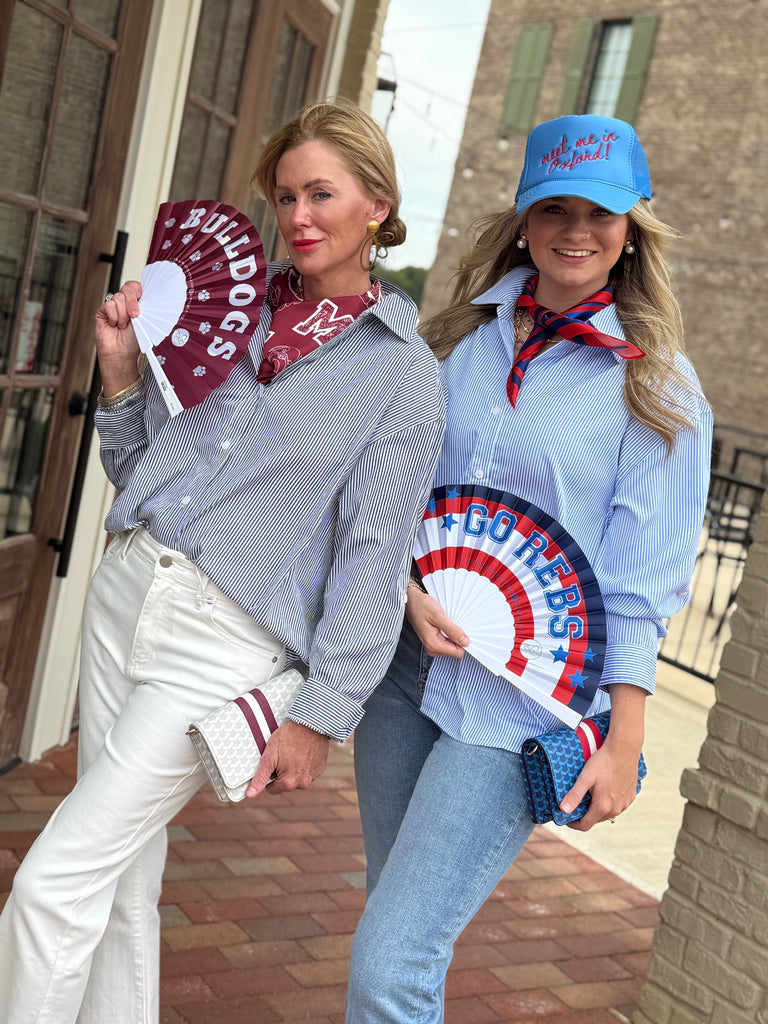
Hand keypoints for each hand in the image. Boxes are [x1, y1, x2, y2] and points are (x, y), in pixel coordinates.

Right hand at [96, 281, 142, 395]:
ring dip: (123, 315)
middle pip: (128, 288)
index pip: (137, 287)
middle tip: (135, 316)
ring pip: (118, 298)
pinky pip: (109, 305)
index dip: (139, 290)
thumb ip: (146, 308)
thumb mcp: (146, 322)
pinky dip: (114, 317)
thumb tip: (150, 297)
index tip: (142, 298)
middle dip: (132, 302)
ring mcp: (113, 306)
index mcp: (138, 304)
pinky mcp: (102, 311)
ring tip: (123, 326)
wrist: (122, 355)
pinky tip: (114, 325)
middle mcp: (125, 303)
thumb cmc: (135, 342)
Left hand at [245, 720, 329, 797]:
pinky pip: (309, 771)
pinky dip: (305, 764)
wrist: (311, 724)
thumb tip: (249, 794)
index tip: (274, 761)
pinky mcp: (320, 768)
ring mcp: (313, 776)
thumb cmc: (289, 737)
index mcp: (288, 783)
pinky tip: (304, 751)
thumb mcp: (269, 756)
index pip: (272, 789)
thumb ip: (260, 777)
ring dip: (294, 768)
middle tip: (284, 754)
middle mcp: (302, 783)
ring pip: (297, 777)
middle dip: (282, 772)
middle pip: (285, 784)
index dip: (270, 775)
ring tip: (294, 751)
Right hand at [405, 587, 468, 657]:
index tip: (463, 630)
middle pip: (456, 650)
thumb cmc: (421, 606)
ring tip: (447, 622)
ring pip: (452, 646)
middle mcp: (432, 648)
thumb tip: (465, 642)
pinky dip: (450, 633)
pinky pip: (448, 642)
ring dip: (453, 635)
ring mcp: (432, 645)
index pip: (457, 653)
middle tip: (452, 623)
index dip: (463, 641)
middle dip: (457, 638)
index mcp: (433, 644)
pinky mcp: (434, 641)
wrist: (411, 601)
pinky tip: (445, 624)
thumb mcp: (438, 616)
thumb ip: (452, 630)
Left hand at [562, 683, 645, 830]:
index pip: (585, 825)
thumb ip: (574, 795)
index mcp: (603, 807)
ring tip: (589, 794)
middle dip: (585, 814)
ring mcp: (625, 803)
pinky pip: (617, 805)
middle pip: (596, 819)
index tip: (566, 817)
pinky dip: (609, 802)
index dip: (573, 823)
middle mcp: (616, 809)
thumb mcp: (585, 777)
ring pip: (608, 813)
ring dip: (597, 808)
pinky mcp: (631, 796)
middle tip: (576, 801)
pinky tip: (604, 790)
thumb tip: (563, 810)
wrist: (624, 749)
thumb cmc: (603, 761)